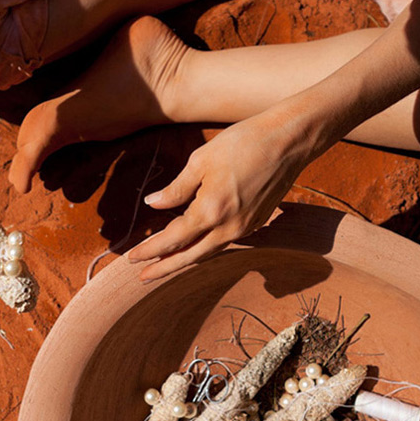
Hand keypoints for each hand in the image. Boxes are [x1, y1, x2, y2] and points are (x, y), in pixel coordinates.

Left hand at [127, 110, 311, 281]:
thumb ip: (176, 188)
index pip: (173, 239)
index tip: (131, 257)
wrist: (288, 142)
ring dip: (185, 261)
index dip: (150, 250)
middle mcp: (229, 227)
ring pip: (209, 253)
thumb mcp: (200, 160)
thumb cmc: (242, 143)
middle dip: (164, 268)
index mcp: (210, 210)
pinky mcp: (256, 223)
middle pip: (190, 257)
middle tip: (142, 278)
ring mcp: (245, 228)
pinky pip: (224, 243)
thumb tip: (153, 203)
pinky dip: (205, 249)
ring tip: (165, 266)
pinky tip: (195, 246)